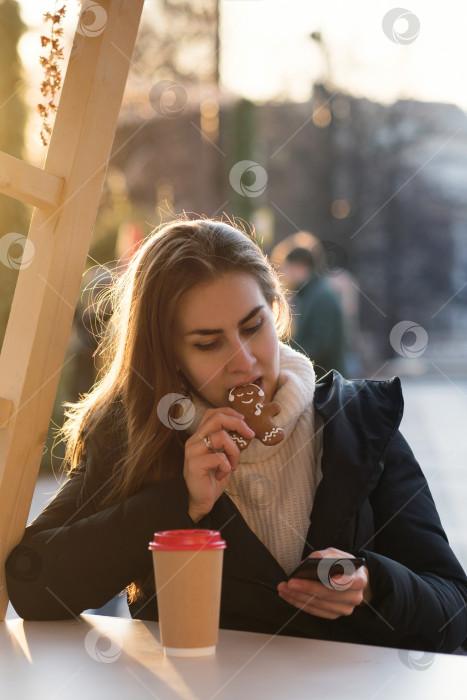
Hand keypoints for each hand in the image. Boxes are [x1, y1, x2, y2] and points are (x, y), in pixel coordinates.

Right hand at [184, 407, 254, 521]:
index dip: (229, 412)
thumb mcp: (223, 456)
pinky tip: (221, 475)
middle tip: (250, 434)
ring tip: (233, 465)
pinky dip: (226, 466)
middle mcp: (194, 441)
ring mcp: (192, 452)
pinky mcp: (195, 464)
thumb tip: (246, 431)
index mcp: (199, 436)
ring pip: (221, 437)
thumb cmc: (213, 478)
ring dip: (234, 451)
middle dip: (237, 424)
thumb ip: (228, 443)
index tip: (243, 420)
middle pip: (216, 418)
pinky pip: (219, 458)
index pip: (212, 413)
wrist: (201, 501)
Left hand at [277, 547, 372, 619]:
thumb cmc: (344, 565)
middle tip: (289, 583)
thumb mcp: (336, 554)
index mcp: (358, 579)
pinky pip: (315, 611)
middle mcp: (354, 597)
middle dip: (305, 588)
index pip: (346, 581)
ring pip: (318, 604)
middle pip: (327, 594)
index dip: (331, 581)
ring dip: (298, 597)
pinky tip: (290, 596)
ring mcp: (345, 609)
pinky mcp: (335, 614)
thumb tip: (307, 563)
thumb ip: (324, 556)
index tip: (318, 577)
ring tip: (283, 589)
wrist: (354, 579)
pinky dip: (301, 604)